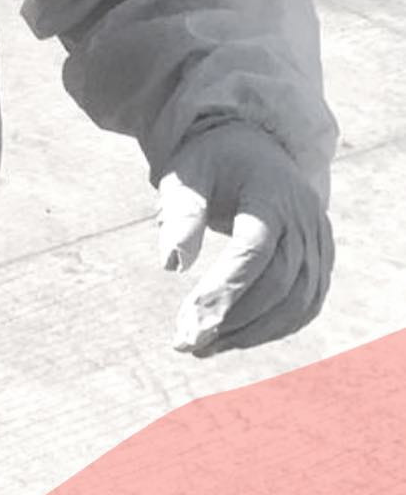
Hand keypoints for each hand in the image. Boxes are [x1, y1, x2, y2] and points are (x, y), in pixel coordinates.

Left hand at [156, 123, 333, 355]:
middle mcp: (304, 219)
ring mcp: (319, 241)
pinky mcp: (321, 259)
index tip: (191, 321)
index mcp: (271, 193)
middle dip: (233, 319)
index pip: (255, 249)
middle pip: (279, 281)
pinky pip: (306, 304)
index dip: (226, 289)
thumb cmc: (210, 162)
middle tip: (188, 342)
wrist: (252, 148)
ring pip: (297, 301)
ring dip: (253, 332)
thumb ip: (181, 213)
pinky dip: (274, 328)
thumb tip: (173, 264)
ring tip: (204, 346)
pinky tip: (235, 338)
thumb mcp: (186, 174)